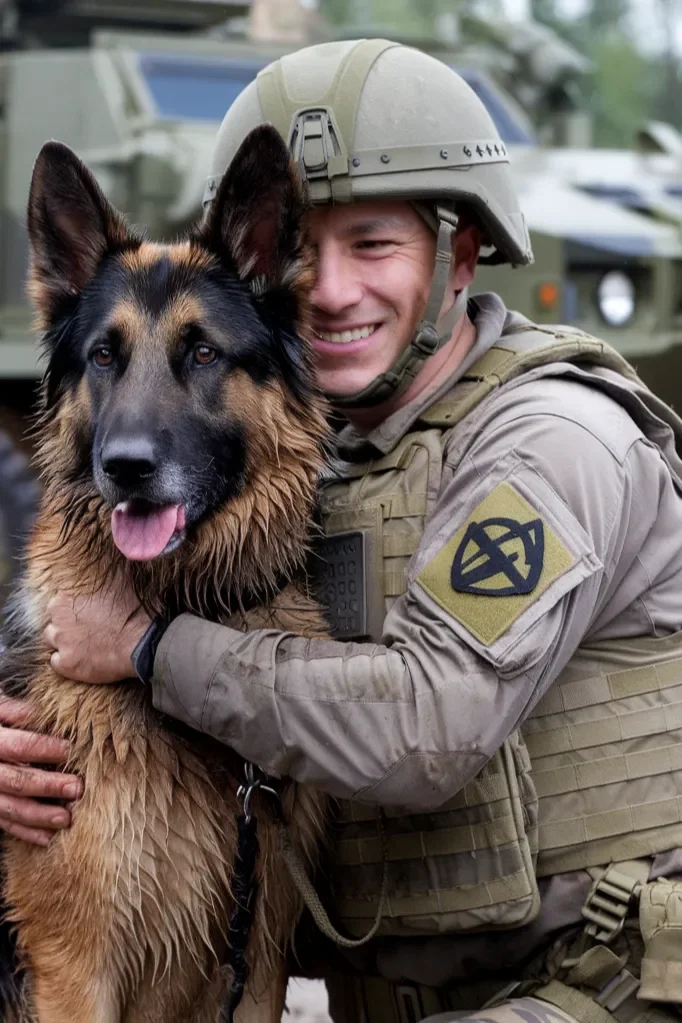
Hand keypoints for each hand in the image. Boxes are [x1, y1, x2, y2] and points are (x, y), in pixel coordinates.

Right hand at [0, 696, 82, 844]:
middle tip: (76, 788)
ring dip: (38, 816)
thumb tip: (42, 706)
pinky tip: (48, 838)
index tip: (69, 750)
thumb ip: (16, 708)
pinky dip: (26, 833)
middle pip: (15, 780)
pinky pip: (4, 825)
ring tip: (66, 819)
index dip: (43, 748)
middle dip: (46, 786)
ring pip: (9, 808)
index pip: (18, 745)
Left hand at [44, 582, 151, 683]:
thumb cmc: (133, 611)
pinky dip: (68, 662)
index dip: (74, 608)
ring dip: (65, 642)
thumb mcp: (121, 581)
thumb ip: (107, 573)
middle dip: (67, 625)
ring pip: (53, 641)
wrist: (141, 641)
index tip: (88, 613)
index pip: (59, 602)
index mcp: (66, 597)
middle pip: (55, 621)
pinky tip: (84, 659)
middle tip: (88, 628)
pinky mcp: (66, 664)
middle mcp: (58, 619)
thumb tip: (113, 558)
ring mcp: (61, 642)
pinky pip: (57, 662)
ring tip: (85, 645)